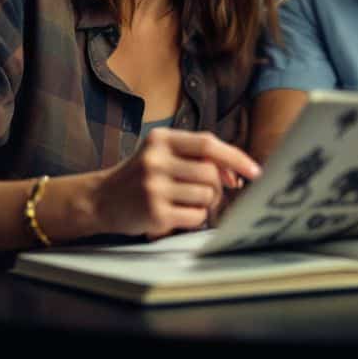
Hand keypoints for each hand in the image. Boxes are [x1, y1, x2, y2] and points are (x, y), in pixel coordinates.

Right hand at [93, 128, 260, 238]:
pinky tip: (179, 214)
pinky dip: (196, 218)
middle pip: (210, 173)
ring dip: (206, 203)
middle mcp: (156, 160)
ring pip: (206, 196)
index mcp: (161, 139)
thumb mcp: (162, 154)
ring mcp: (154, 188)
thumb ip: (197, 157)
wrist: (101, 199)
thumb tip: (237, 174)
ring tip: (187, 202)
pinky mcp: (154, 213)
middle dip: (216, 186)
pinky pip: (196, 217)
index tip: (255, 171)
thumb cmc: (142, 175)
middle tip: (206, 192)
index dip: (235, 157)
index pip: (208, 144)